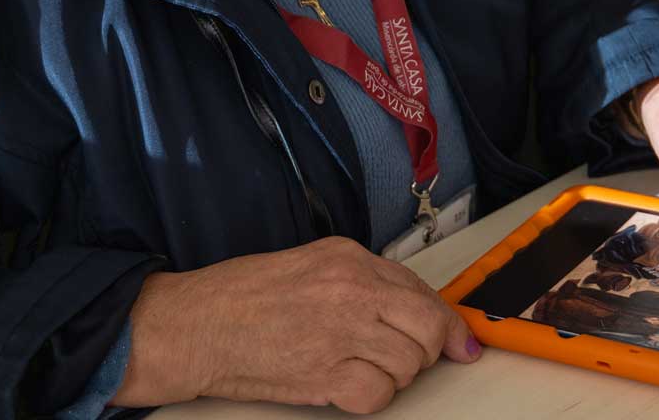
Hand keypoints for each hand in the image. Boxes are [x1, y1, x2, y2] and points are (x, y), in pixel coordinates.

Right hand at [112, 236, 479, 411]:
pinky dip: (369, 399)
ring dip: (391, 376)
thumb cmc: (244, 297)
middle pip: (427, 328)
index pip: (423, 292)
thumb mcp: (311, 265)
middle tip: (401, 360)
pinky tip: (344, 387)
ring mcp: (341, 331)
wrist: (197, 325)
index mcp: (350, 258)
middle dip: (425, 352)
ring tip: (355, 368)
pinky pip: (379, 396)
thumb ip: (365, 282)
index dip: (448, 325)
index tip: (460, 344)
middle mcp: (352, 289)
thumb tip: (416, 310)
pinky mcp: (326, 373)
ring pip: (408, 365)